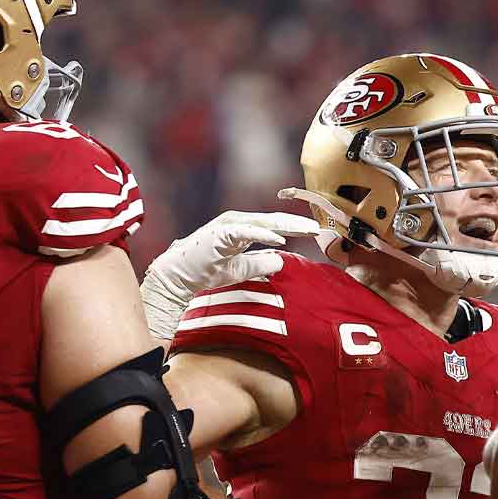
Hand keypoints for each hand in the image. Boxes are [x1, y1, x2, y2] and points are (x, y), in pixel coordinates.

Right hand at [141, 211, 321, 340]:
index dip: (295, 228)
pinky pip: (246, 232)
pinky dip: (263, 235)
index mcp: (242, 229)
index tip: (315, 232)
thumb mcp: (241, 269)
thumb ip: (261, 264)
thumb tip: (281, 262)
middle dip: (297, 224)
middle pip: (273, 221)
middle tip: (319, 228)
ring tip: (307, 230)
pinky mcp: (220, 234)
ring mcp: (228, 226)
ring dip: (287, 226)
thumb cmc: (206, 271)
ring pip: (263, 223)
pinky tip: (280, 239)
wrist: (179, 277)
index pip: (274, 227)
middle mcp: (237, 223)